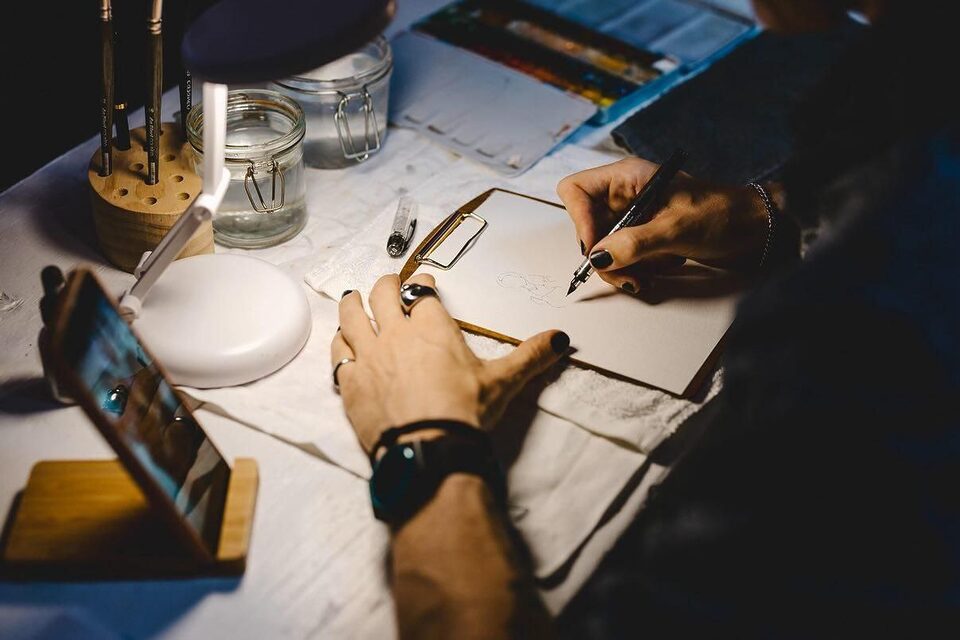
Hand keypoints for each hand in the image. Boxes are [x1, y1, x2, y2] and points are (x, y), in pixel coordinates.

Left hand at [331, 273, 568, 453]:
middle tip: (388, 284)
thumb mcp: (503, 382)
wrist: (429, 447)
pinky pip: (338, 356)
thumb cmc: (465, 411)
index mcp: (432, 327)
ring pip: (351, 318)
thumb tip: (560, 339)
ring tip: (352, 298)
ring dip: (352, 305)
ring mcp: (369, 357)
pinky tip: (341, 345)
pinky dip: (340, 346)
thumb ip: (531, 356)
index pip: (423, 292)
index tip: (423, 281)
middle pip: (382, 295)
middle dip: (386, 285)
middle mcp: (395, 334)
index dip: (422, 282)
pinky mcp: (351, 384)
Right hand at [557, 157, 779, 291]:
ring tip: (645, 278)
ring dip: (620, 269)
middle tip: (626, 274)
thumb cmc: (723, 216)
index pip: (576, 191)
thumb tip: (598, 257)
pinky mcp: (643, 238)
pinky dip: (634, 271)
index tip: (597, 249)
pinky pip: (622, 258)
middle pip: (586, 226)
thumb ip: (635, 243)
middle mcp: (625, 195)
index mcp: (628, 178)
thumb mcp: (677, 229)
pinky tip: (657, 272)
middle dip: (603, 255)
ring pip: (603, 248)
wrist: (756, 231)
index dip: (580, 221)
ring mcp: (633, 218)